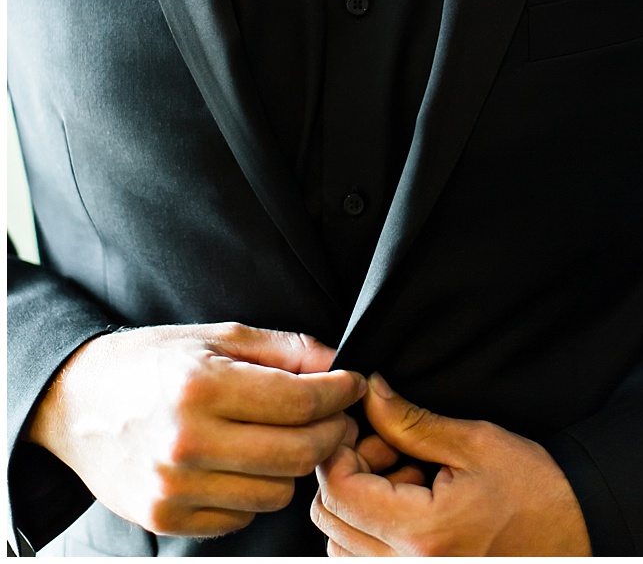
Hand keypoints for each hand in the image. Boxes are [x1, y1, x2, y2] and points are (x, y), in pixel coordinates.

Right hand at [26, 322, 365, 536]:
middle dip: (332, 432)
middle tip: (335, 415)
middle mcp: (186, 443)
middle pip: (299, 453)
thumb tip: (339, 366)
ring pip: (278, 492)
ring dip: (296, 466)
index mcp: (202, 388)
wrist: (76, 404)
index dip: (341, 393)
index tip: (352, 384)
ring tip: (286, 438)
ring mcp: (174, 488)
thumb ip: (288, 350)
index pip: (303, 403)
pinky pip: (243, 517)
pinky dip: (257, 493)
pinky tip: (245, 464)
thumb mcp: (220, 335)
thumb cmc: (154, 364)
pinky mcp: (165, 519)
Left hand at [312, 373, 590, 555]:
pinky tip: (408, 506)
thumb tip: (370, 394)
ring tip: (407, 481)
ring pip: (338, 543)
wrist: (572, 531)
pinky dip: (368, 531)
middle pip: (328, 519)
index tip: (363, 426)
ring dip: (357, 505)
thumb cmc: (535, 490)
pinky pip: (360, 559)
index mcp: (421, 531)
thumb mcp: (476, 443)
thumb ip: (412, 422)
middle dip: (349, 473)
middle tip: (392, 449)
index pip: (339, 491)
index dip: (341, 450)